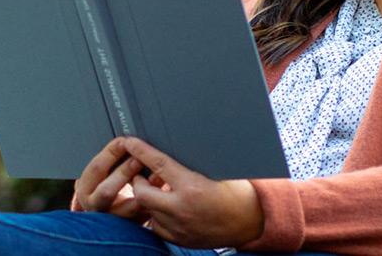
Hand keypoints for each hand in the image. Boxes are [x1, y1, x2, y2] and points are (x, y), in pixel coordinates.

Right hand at [72, 137, 148, 222]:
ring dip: (143, 188)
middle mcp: (96, 205)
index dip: (110, 152)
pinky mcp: (129, 223)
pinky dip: (154, 198)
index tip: (123, 142)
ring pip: (126, 205)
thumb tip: (125, 140)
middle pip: (107, 190)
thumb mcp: (101, 172)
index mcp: (86, 188)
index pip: (96, 168)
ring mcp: (113, 217)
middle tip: (137, 160)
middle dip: (123, 172)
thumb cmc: (106, 184)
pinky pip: (143, 213)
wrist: (109, 210)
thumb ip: (109, 160)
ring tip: (155, 175)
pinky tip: (160, 187)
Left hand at [121, 137, 264, 247]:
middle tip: (142, 174)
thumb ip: (192, 164)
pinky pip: (156, 226)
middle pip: (141, 192)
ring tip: (160, 191)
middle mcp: (181, 209)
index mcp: (192, 187)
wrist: (252, 223)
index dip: (141, 151)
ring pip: (146, 210)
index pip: (158, 164)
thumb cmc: (238, 195)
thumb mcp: (218, 172)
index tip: (130, 143)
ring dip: (149, 199)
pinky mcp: (179, 239)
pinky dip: (157, 215)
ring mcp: (178, 227)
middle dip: (138, 181)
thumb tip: (171, 149)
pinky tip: (167, 208)